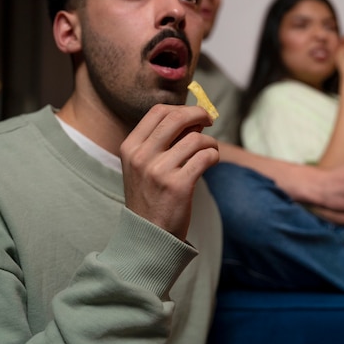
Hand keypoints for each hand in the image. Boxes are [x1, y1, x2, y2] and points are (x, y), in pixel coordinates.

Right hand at [120, 104, 218, 240]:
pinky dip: (214, 155)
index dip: (181, 108)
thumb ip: (163, 141)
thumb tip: (195, 117)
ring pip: (196, 138)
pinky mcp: (178, 186)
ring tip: (209, 150)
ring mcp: (159, 171)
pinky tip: (211, 161)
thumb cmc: (151, 195)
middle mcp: (141, 156)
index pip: (158, 112)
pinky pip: (206, 157)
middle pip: (176, 118)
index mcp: (130, 147)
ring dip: (210, 141)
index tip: (194, 115)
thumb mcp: (144, 165)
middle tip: (209, 121)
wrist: (148, 236)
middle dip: (199, 114)